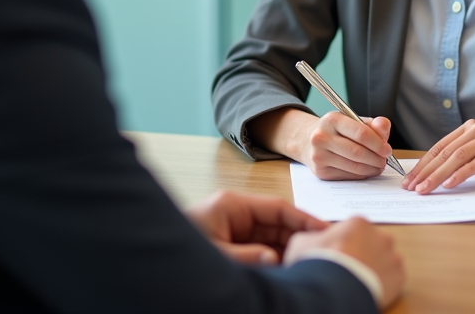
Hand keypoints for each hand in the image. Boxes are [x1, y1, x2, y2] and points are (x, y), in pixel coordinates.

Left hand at [186, 190, 327, 264]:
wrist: (150, 261)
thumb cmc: (178, 252)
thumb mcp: (216, 254)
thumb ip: (247, 257)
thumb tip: (275, 259)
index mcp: (232, 205)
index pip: (277, 207)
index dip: (303, 218)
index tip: (325, 229)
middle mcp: (236, 213)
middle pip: (277, 221)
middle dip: (299, 235)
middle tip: (324, 248)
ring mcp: (234, 228)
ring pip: (271, 236)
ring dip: (288, 249)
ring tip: (310, 261)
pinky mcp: (231, 243)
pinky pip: (260, 248)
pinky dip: (274, 258)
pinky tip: (289, 268)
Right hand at [253, 108, 394, 180]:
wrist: (308, 140)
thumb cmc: (336, 130)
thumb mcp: (353, 120)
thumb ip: (373, 124)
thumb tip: (384, 130)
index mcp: (332, 120)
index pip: (361, 133)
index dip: (378, 143)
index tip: (387, 149)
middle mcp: (322, 137)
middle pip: (357, 152)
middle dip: (376, 158)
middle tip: (385, 160)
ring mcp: (319, 156)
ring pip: (353, 166)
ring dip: (371, 169)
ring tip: (378, 166)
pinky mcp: (320, 171)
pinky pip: (347, 175)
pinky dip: (361, 175)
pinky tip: (366, 170)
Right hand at [286, 216, 404, 309]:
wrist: (334, 288)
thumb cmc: (319, 263)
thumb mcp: (301, 243)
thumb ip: (311, 237)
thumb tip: (310, 240)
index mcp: (358, 223)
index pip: (354, 230)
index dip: (345, 243)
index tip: (338, 254)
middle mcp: (380, 236)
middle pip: (372, 243)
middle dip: (363, 253)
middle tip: (349, 268)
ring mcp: (392, 256)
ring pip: (385, 260)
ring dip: (375, 267)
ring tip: (359, 280)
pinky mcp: (399, 276)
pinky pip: (393, 278)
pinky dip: (383, 283)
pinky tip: (369, 288)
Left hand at [401, 120, 474, 193]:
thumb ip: (457, 161)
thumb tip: (428, 176)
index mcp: (467, 129)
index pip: (438, 148)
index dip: (422, 165)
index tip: (409, 181)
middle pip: (444, 153)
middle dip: (425, 172)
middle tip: (412, 188)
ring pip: (456, 158)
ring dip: (438, 175)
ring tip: (425, 189)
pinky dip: (460, 175)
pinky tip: (449, 185)